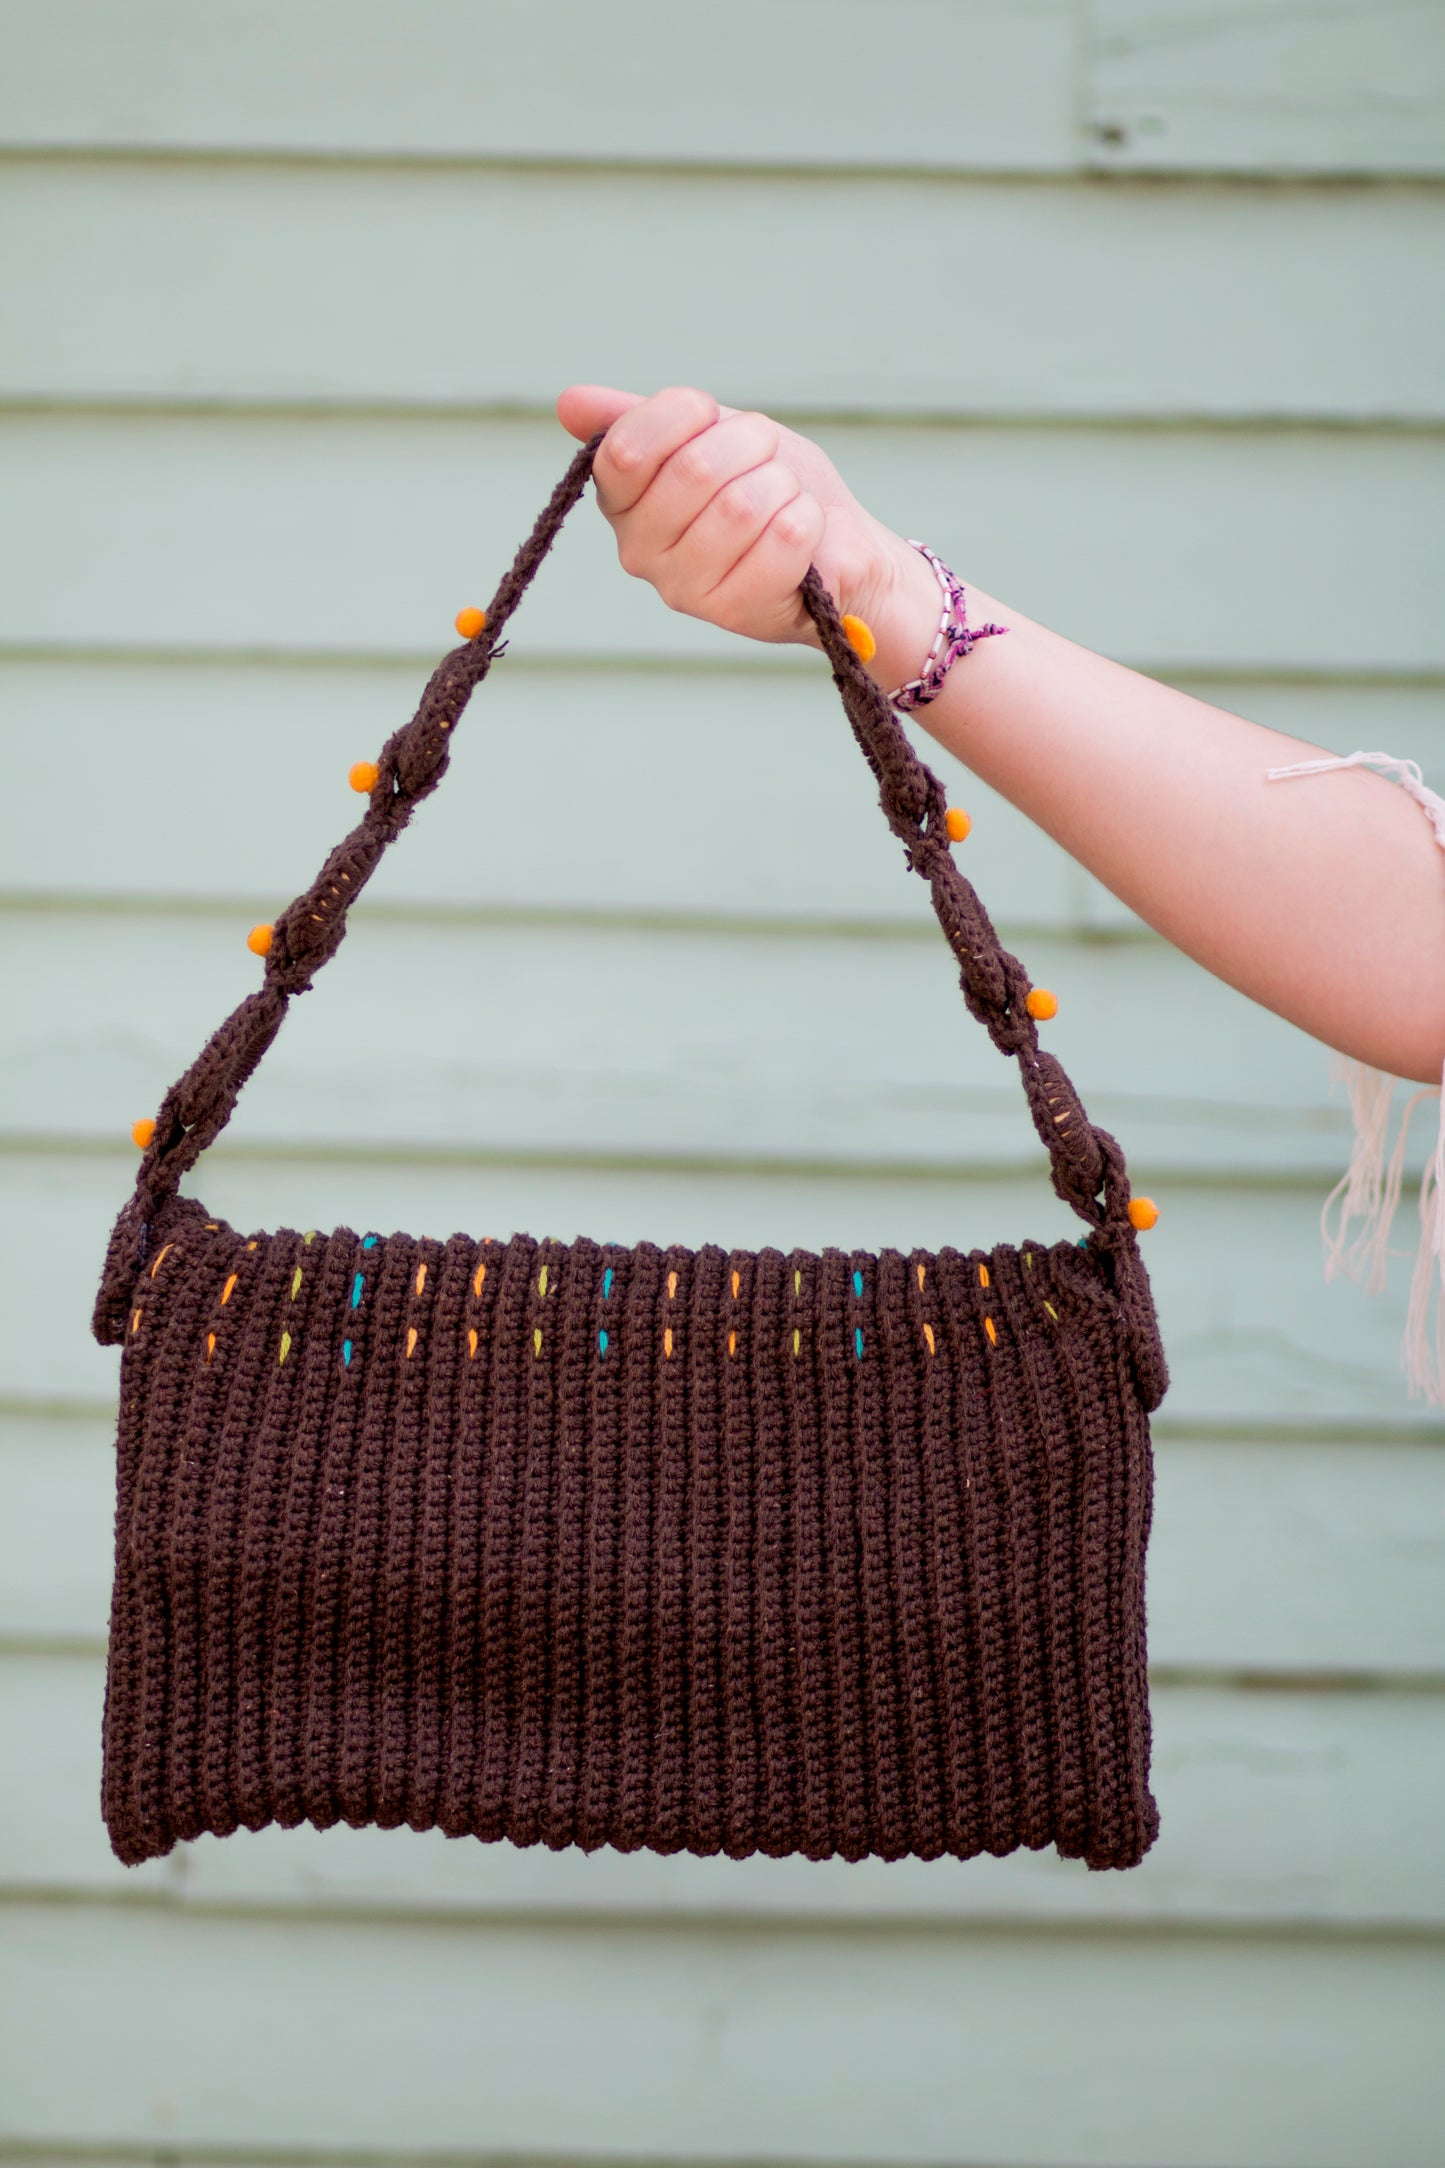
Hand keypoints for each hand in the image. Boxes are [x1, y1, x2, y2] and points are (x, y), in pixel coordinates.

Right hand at [555, 383, 937, 679]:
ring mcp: (684, 589)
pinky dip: (806, 518)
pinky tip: (802, 534)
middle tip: (765, 459)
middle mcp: (640, 553)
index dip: (682, 414)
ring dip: (782, 484)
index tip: (711, 415)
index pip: (626, 449)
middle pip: (692, 471)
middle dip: (749, 445)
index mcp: (622, 505)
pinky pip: (783, 537)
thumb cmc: (768, 485)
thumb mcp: (707, 433)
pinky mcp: (735, 612)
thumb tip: (568, 403)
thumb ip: (641, 418)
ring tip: (784, 498)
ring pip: (742, 505)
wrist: (837, 542)